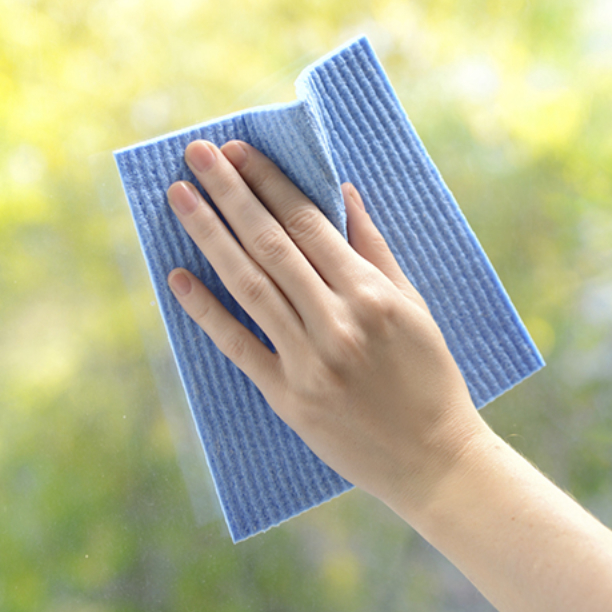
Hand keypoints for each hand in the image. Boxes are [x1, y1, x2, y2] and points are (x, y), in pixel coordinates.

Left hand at [164, 140, 487, 511]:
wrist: (434, 461)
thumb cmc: (431, 378)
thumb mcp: (415, 307)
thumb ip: (375, 250)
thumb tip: (342, 194)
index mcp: (372, 295)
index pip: (307, 224)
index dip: (269, 184)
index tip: (238, 151)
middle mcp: (336, 322)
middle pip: (270, 245)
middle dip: (230, 194)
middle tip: (197, 154)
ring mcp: (308, 362)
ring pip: (249, 286)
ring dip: (210, 237)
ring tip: (179, 197)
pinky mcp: (288, 398)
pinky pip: (239, 347)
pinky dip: (206, 312)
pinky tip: (178, 278)